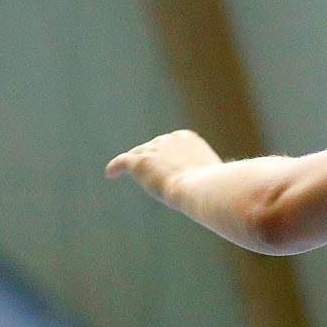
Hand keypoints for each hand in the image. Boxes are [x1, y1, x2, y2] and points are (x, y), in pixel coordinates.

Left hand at [105, 129, 223, 209]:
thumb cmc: (213, 187)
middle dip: (153, 157)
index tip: (167, 163)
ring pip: (138, 154)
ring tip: (128, 170)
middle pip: (154, 147)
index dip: (168, 153)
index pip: (173, 142)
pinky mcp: (139, 161)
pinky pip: (122, 162)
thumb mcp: (215, 177)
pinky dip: (115, 167)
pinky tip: (110, 174)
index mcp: (187, 138)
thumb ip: (209, 175)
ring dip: (135, 162)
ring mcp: (152, 149)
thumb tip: (217, 184)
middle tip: (152, 173)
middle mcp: (168, 139)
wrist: (200, 188)